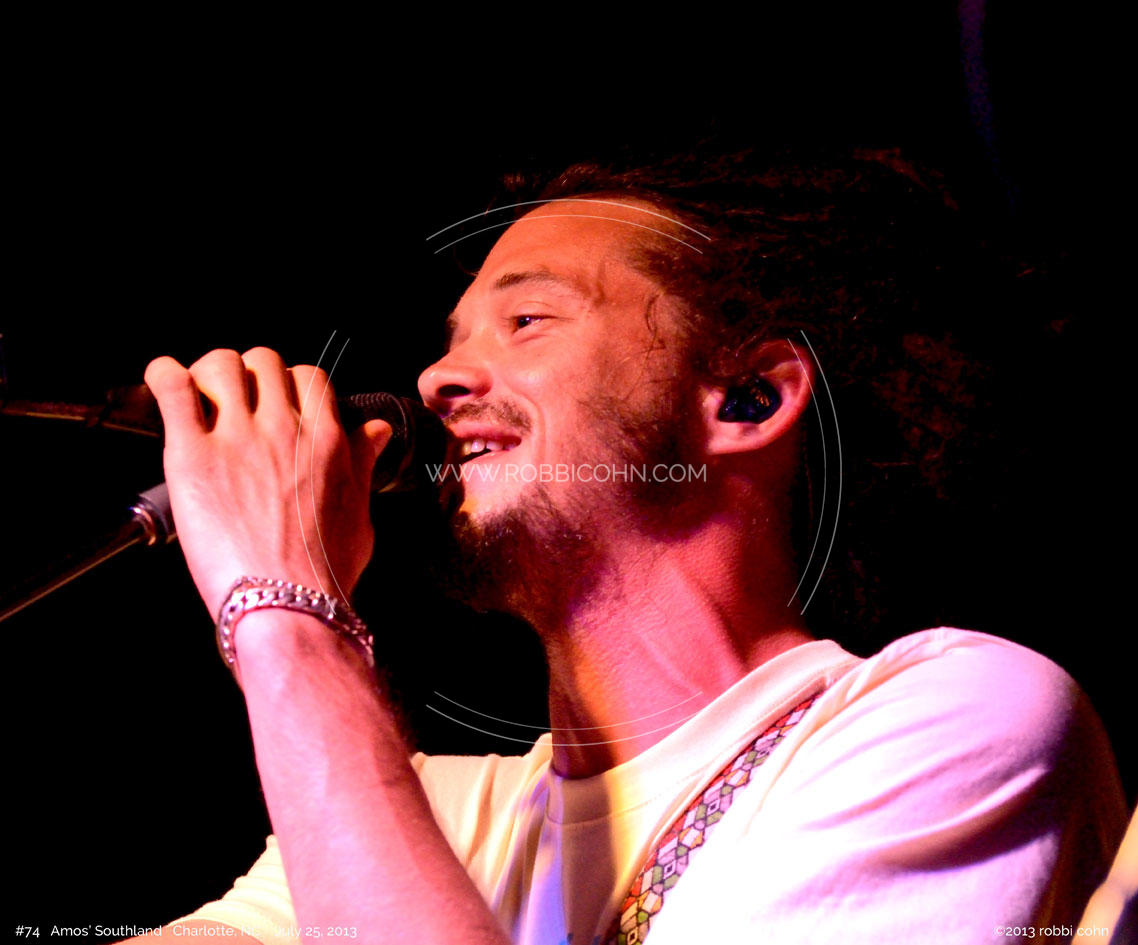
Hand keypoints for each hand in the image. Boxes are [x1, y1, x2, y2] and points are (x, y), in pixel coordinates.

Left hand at [144, 347, 392, 615]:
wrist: (286, 606)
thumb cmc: (324, 571)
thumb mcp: (359, 512)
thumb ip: (363, 463)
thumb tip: (376, 432)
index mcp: (326, 439)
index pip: (309, 376)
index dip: (291, 385)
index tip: (279, 403)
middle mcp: (283, 429)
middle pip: (264, 362)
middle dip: (250, 376)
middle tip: (238, 403)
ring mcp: (237, 438)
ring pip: (221, 364)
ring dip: (209, 374)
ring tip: (201, 398)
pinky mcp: (192, 456)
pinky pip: (174, 390)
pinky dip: (164, 377)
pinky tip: (165, 381)